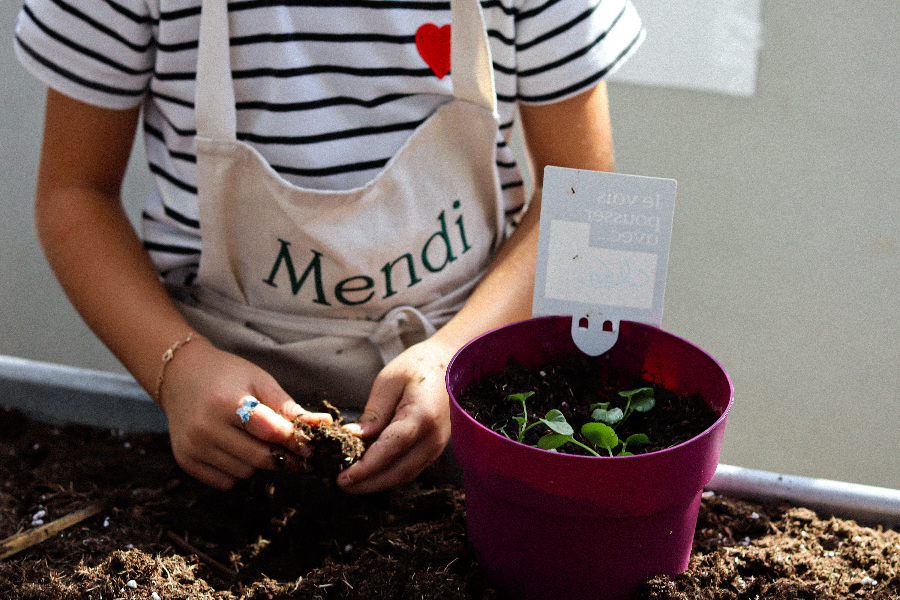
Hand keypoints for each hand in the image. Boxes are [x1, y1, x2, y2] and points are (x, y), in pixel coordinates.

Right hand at [157, 336, 332, 489]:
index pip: (270, 431)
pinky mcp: (185, 460)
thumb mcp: (260, 382)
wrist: (181, 376)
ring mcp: (193, 446)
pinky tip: (236, 449)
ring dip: (258, 463)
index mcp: (226, 402)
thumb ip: (288, 407)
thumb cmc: (227, 376)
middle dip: (281, 456)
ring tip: (256, 441)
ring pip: (244, 473)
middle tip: (292, 451)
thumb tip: (322, 426)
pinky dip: (237, 471)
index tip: (311, 446)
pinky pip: (224, 482)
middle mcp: (205, 427)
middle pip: (259, 457)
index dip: (295, 440)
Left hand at [336, 336, 455, 493]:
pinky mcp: (434, 448)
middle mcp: (433, 437)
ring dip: (378, 483)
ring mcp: (437, 445)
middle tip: (342, 485)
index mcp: (422, 416)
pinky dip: (389, 475)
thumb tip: (353, 438)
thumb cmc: (418, 366)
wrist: (449, 363)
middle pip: (398, 472)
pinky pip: (410, 468)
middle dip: (368, 484)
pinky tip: (371, 472)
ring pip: (405, 475)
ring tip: (352, 483)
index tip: (343, 477)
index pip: (390, 450)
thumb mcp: (389, 381)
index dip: (365, 468)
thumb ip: (373, 413)